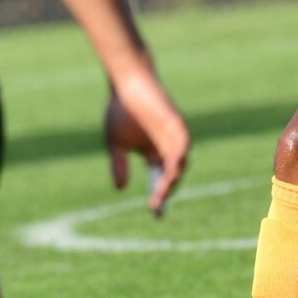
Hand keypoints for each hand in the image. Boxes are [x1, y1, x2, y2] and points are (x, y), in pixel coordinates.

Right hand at [104, 67, 190, 215]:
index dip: (158, 196)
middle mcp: (166, 147)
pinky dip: (181, 153)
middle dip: (165, 190)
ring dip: (174, 176)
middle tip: (157, 202)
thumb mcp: (115, 143)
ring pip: (179, 161)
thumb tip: (120, 188)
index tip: (156, 213)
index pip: (159, 179)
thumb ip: (118, 164)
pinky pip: (183, 140)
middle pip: (171, 174)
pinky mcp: (176, 121)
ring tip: (165, 190)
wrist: (126, 83)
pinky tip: (175, 164)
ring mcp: (173, 135)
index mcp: (153, 153)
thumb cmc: (120, 111)